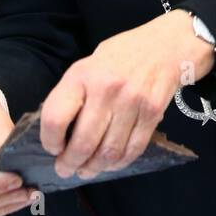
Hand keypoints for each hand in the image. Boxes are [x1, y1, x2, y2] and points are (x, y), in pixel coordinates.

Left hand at [40, 10, 214, 180]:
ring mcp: (132, 102)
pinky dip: (119, 163)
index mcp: (82, 76)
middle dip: (71, 163)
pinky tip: (111, 164)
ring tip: (87, 171)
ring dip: (95, 168)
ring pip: (109, 151)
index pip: (56, 118)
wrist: (166, 45)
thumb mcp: (88, 65)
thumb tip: (59, 133)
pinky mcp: (153, 113)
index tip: (52, 148)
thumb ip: (73, 96)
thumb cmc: (121, 56)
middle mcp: (106, 89)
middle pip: (83, 142)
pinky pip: (133, 148)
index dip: (49, 141)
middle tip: (65, 170)